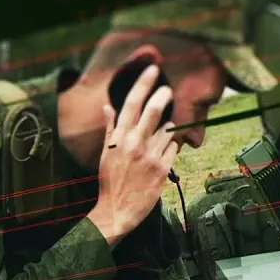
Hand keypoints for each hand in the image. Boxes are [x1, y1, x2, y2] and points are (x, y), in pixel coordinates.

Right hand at [87, 64, 179, 246]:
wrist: (116, 211)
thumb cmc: (110, 182)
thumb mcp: (105, 154)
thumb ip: (110, 129)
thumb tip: (108, 107)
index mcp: (119, 138)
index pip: (132, 103)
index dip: (144, 83)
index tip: (153, 69)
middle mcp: (134, 144)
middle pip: (153, 111)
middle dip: (163, 96)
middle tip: (168, 90)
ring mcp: (150, 156)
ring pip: (167, 130)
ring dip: (167, 129)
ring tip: (158, 138)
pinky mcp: (162, 169)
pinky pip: (174, 148)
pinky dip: (171, 146)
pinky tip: (163, 154)